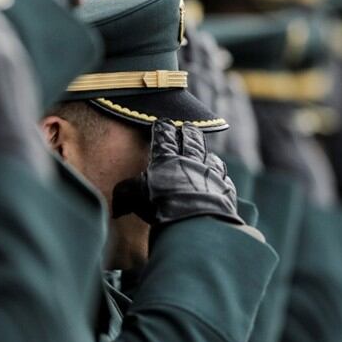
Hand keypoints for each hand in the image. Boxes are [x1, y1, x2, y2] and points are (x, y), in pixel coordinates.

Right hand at [113, 119, 243, 226]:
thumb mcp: (134, 197)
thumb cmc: (161, 205)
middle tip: (188, 126)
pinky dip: (222, 179)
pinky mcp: (224, 191)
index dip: (162, 128)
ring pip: (211, 158)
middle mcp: (191, 162)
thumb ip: (124, 195)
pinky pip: (225, 181)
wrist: (194, 220)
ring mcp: (210, 175)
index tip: (162, 122)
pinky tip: (221, 180)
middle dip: (189, 132)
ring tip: (207, 153)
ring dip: (208, 154)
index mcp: (167, 159)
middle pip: (192, 140)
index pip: (163, 137)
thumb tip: (116, 207)